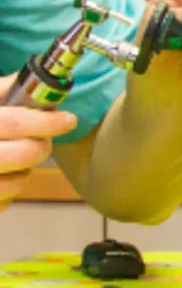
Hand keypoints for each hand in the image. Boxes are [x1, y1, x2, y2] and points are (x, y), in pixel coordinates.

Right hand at [0, 75, 76, 209]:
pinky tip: (0, 175)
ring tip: (16, 156)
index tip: (68, 119)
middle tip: (43, 139)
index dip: (46, 121)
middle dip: (42, 146)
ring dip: (27, 169)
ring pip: (19, 182)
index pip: (13, 122)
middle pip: (24, 154)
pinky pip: (4, 201)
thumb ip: (0, 91)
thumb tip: (39, 86)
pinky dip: (10, 188)